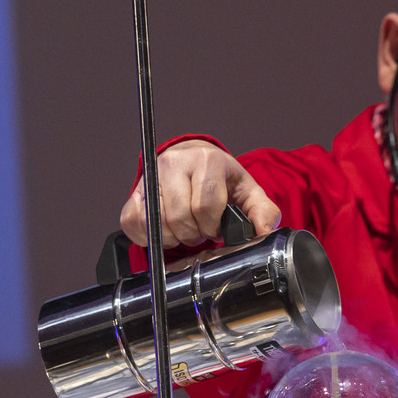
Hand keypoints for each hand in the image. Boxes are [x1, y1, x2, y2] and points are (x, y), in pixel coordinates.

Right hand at [119, 139, 281, 247]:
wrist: (195, 159)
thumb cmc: (222, 180)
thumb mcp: (249, 192)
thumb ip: (263, 211)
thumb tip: (264, 232)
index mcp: (207, 161)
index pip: (205, 205)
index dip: (213, 226)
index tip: (217, 229)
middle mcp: (174, 163)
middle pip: (179, 215)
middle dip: (194, 234)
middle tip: (201, 232)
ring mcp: (151, 175)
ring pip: (155, 222)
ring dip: (173, 237)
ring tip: (186, 231)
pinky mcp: (134, 191)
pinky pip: (132, 222)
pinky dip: (149, 237)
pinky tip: (166, 231)